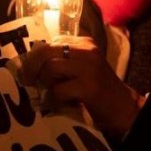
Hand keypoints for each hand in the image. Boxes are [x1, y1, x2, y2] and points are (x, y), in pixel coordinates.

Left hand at [19, 35, 144, 139]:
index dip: (34, 56)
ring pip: (51, 69)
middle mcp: (87, 50)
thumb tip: (29, 64)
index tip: (26, 69)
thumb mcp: (81, 68)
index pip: (50, 42)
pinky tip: (60, 103)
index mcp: (84, 43)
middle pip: (46, 51)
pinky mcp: (89, 87)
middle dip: (31, 67)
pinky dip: (54, 99)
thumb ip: (61, 61)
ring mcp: (89, 68)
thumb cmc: (98, 89)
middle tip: (26, 81)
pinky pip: (58, 90)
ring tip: (49, 93)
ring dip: (45, 84)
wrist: (124, 108)